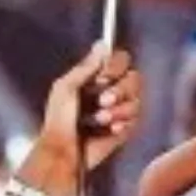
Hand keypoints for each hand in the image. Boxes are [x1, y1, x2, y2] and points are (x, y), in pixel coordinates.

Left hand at [34, 43, 141, 174]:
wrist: (63, 151)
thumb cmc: (58, 120)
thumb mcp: (65, 87)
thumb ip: (85, 67)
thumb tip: (102, 44)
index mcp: (96, 78)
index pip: (120, 60)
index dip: (116, 66)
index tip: (102, 78)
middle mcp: (111, 90)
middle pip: (134, 78)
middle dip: (120, 89)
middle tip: (102, 101)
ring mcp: (119, 110)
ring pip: (137, 100)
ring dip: (119, 110)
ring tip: (99, 120)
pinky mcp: (125, 128)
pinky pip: (136, 120)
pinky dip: (121, 124)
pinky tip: (108, 130)